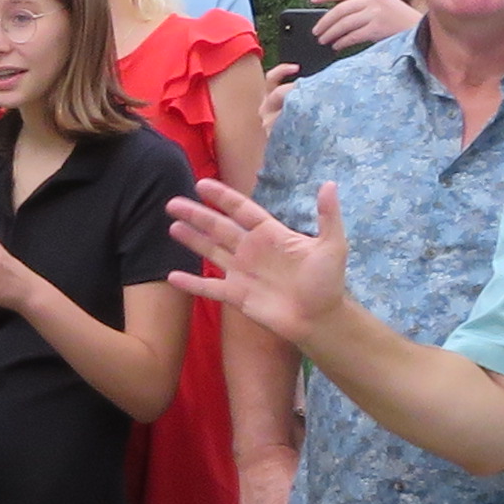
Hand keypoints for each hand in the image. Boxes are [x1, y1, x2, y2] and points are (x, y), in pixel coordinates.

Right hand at [166, 178, 347, 344]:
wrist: (321, 319)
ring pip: (211, 251)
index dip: (222, 197)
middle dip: (196, 215)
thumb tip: (330, 184)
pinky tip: (172, 276)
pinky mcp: (237, 295)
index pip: (242, 210)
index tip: (202, 184)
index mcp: (270, 234)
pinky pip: (209, 288)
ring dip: (191, 239)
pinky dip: (191, 283)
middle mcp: (252, 250)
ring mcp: (242, 272)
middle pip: (218, 227)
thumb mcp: (332, 245)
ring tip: (171, 226)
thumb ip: (328, 215)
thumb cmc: (327, 282)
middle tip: (172, 203)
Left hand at [307, 0, 416, 51]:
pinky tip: (336, 46)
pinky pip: (352, 36)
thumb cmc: (400, 20)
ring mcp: (375, 13)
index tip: (313, 0)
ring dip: (331, 33)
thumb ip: (362, 5)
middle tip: (316, 32)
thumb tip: (335, 18)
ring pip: (344, 23)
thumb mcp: (383, 4)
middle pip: (340, 10)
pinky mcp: (377, 28)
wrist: (421, 30)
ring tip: (324, 40)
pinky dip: (342, 42)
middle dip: (325, 21)